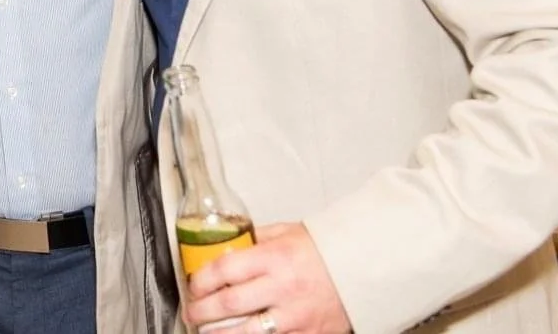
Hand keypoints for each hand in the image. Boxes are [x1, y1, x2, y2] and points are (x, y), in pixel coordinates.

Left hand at [185, 222, 351, 333]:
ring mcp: (296, 317)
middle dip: (202, 311)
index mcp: (275, 257)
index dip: (201, 280)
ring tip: (207, 331)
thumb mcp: (287, 232)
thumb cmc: (325, 250)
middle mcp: (283, 288)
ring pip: (246, 333)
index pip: (225, 269)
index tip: (193, 285)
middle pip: (229, 304)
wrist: (365, 269)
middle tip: (192, 312)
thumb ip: (256, 239)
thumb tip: (227, 243)